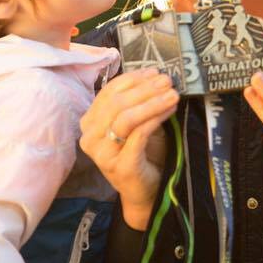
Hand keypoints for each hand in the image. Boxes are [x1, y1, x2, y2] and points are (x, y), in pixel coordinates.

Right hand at [79, 68, 179, 229]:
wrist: (143, 191)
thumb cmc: (140, 153)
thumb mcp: (135, 123)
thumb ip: (136, 102)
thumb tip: (154, 75)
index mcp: (89, 123)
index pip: (108, 92)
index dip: (132, 79)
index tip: (154, 72)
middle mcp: (90, 138)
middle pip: (117, 103)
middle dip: (144, 89)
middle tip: (166, 81)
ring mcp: (103, 154)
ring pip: (126, 117)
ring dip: (152, 102)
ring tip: (172, 95)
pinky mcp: (120, 166)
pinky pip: (139, 135)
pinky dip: (155, 118)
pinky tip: (169, 111)